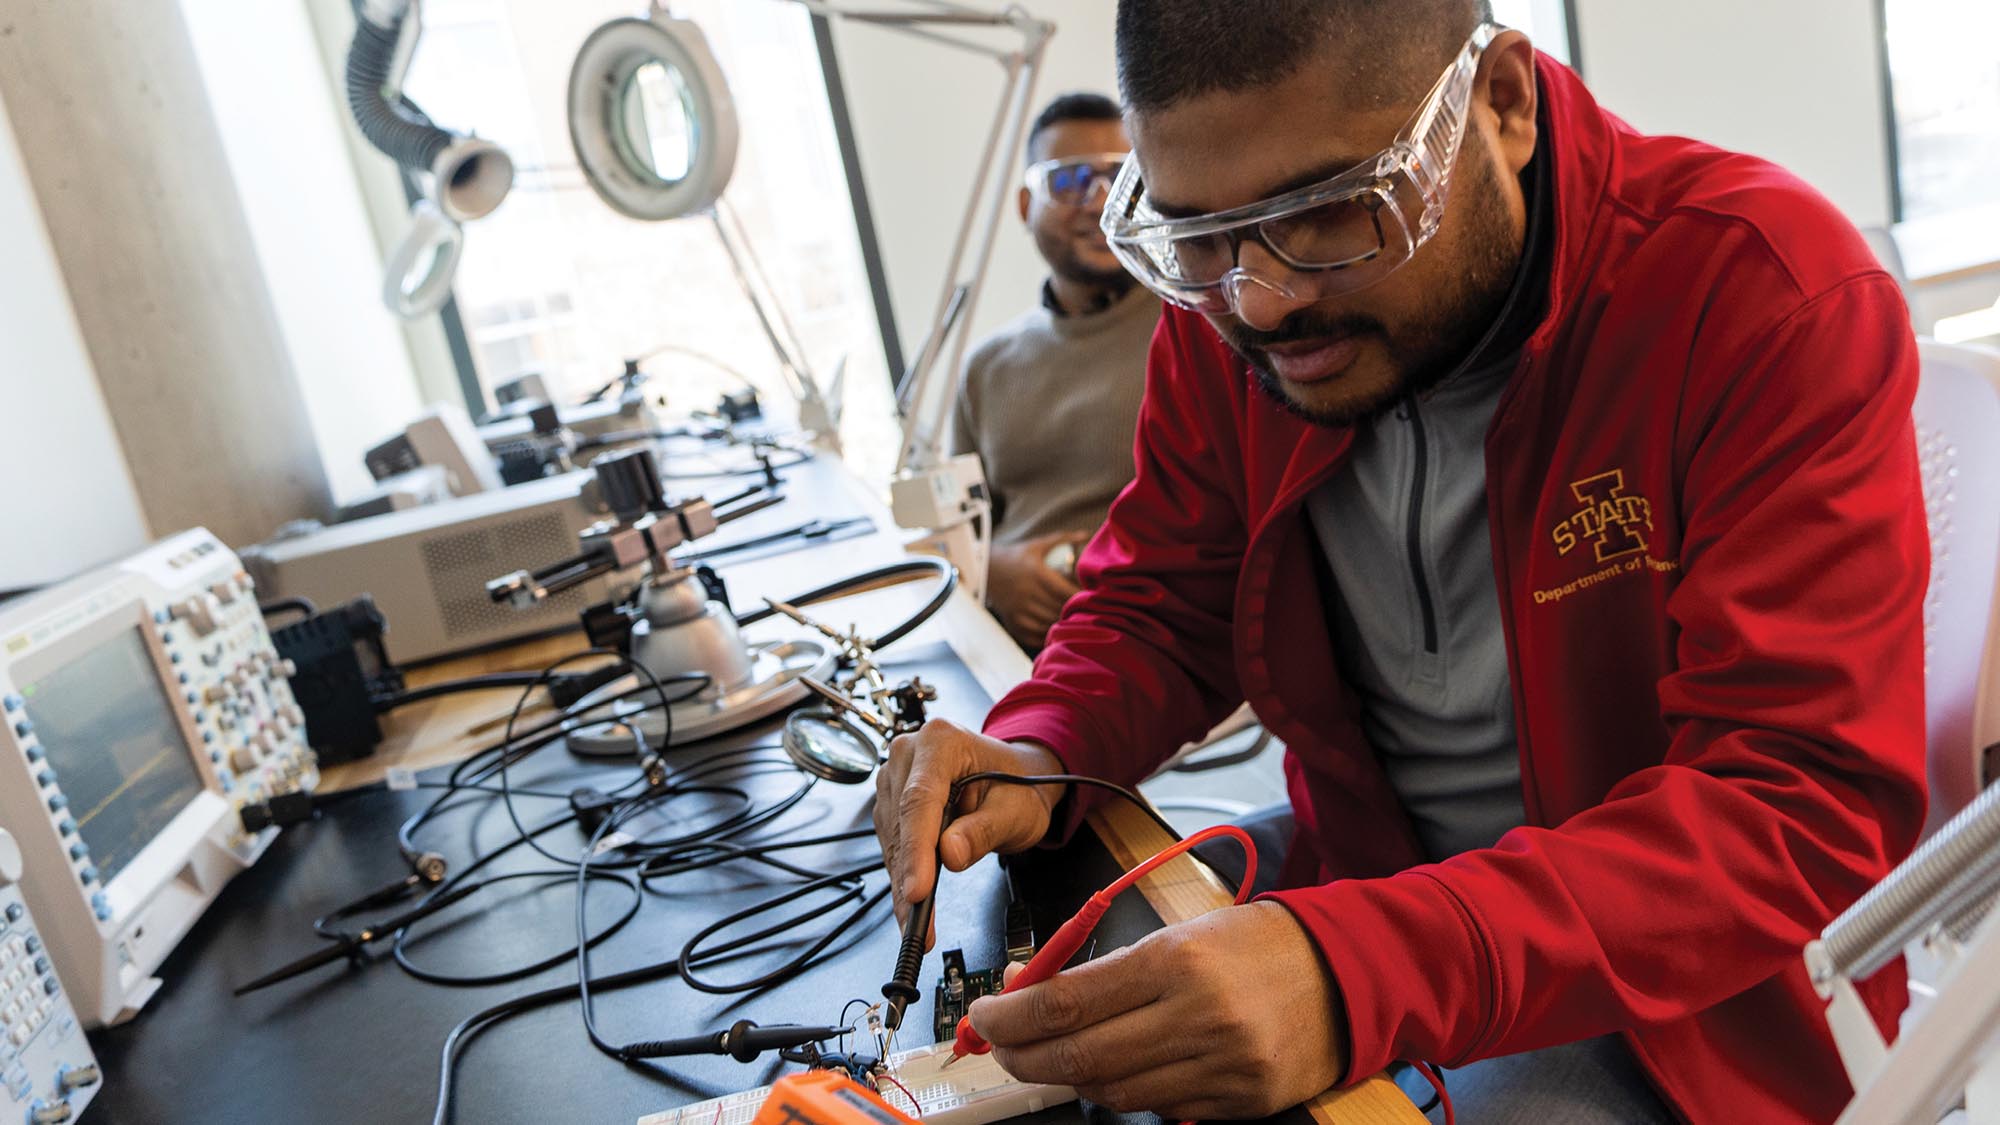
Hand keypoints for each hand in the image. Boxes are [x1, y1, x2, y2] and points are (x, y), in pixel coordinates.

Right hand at [874, 719, 1064, 939]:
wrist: (1016, 778)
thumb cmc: (1019, 785)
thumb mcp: (1014, 810)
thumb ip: (983, 830)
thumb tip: (950, 854)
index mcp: (941, 741)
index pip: (920, 800)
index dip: (917, 850)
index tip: (918, 890)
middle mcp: (909, 754)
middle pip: (901, 822)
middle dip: (910, 876)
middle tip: (918, 924)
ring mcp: (896, 778)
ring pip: (893, 839)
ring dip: (904, 882)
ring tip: (918, 923)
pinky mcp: (892, 802)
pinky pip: (894, 844)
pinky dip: (904, 876)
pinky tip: (912, 905)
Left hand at [969, 901, 1349, 1119]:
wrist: (1344, 972)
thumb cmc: (1255, 944)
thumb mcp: (1177, 934)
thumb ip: (1103, 966)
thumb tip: (1030, 986)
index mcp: (1177, 961)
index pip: (1067, 1001)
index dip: (1011, 1015)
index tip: (984, 1014)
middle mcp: (1197, 1016)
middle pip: (1080, 1055)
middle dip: (1024, 1055)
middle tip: (1000, 1045)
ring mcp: (1221, 1066)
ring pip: (1113, 1090)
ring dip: (1069, 1075)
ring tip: (1050, 1055)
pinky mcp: (1240, 1101)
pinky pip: (1157, 1107)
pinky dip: (1122, 1091)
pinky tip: (1110, 1069)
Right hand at [986, 531, 1090, 649]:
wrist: (986, 570)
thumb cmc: (1017, 556)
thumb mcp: (1038, 545)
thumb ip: (1062, 539)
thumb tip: (1086, 535)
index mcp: (1036, 574)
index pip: (1066, 592)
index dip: (1080, 597)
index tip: (1091, 597)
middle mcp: (1026, 593)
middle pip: (1060, 609)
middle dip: (1074, 611)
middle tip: (1086, 610)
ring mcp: (1018, 610)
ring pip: (1049, 624)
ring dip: (1061, 623)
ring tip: (1072, 619)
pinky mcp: (1012, 623)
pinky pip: (1036, 635)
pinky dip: (1047, 633)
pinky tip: (1053, 626)